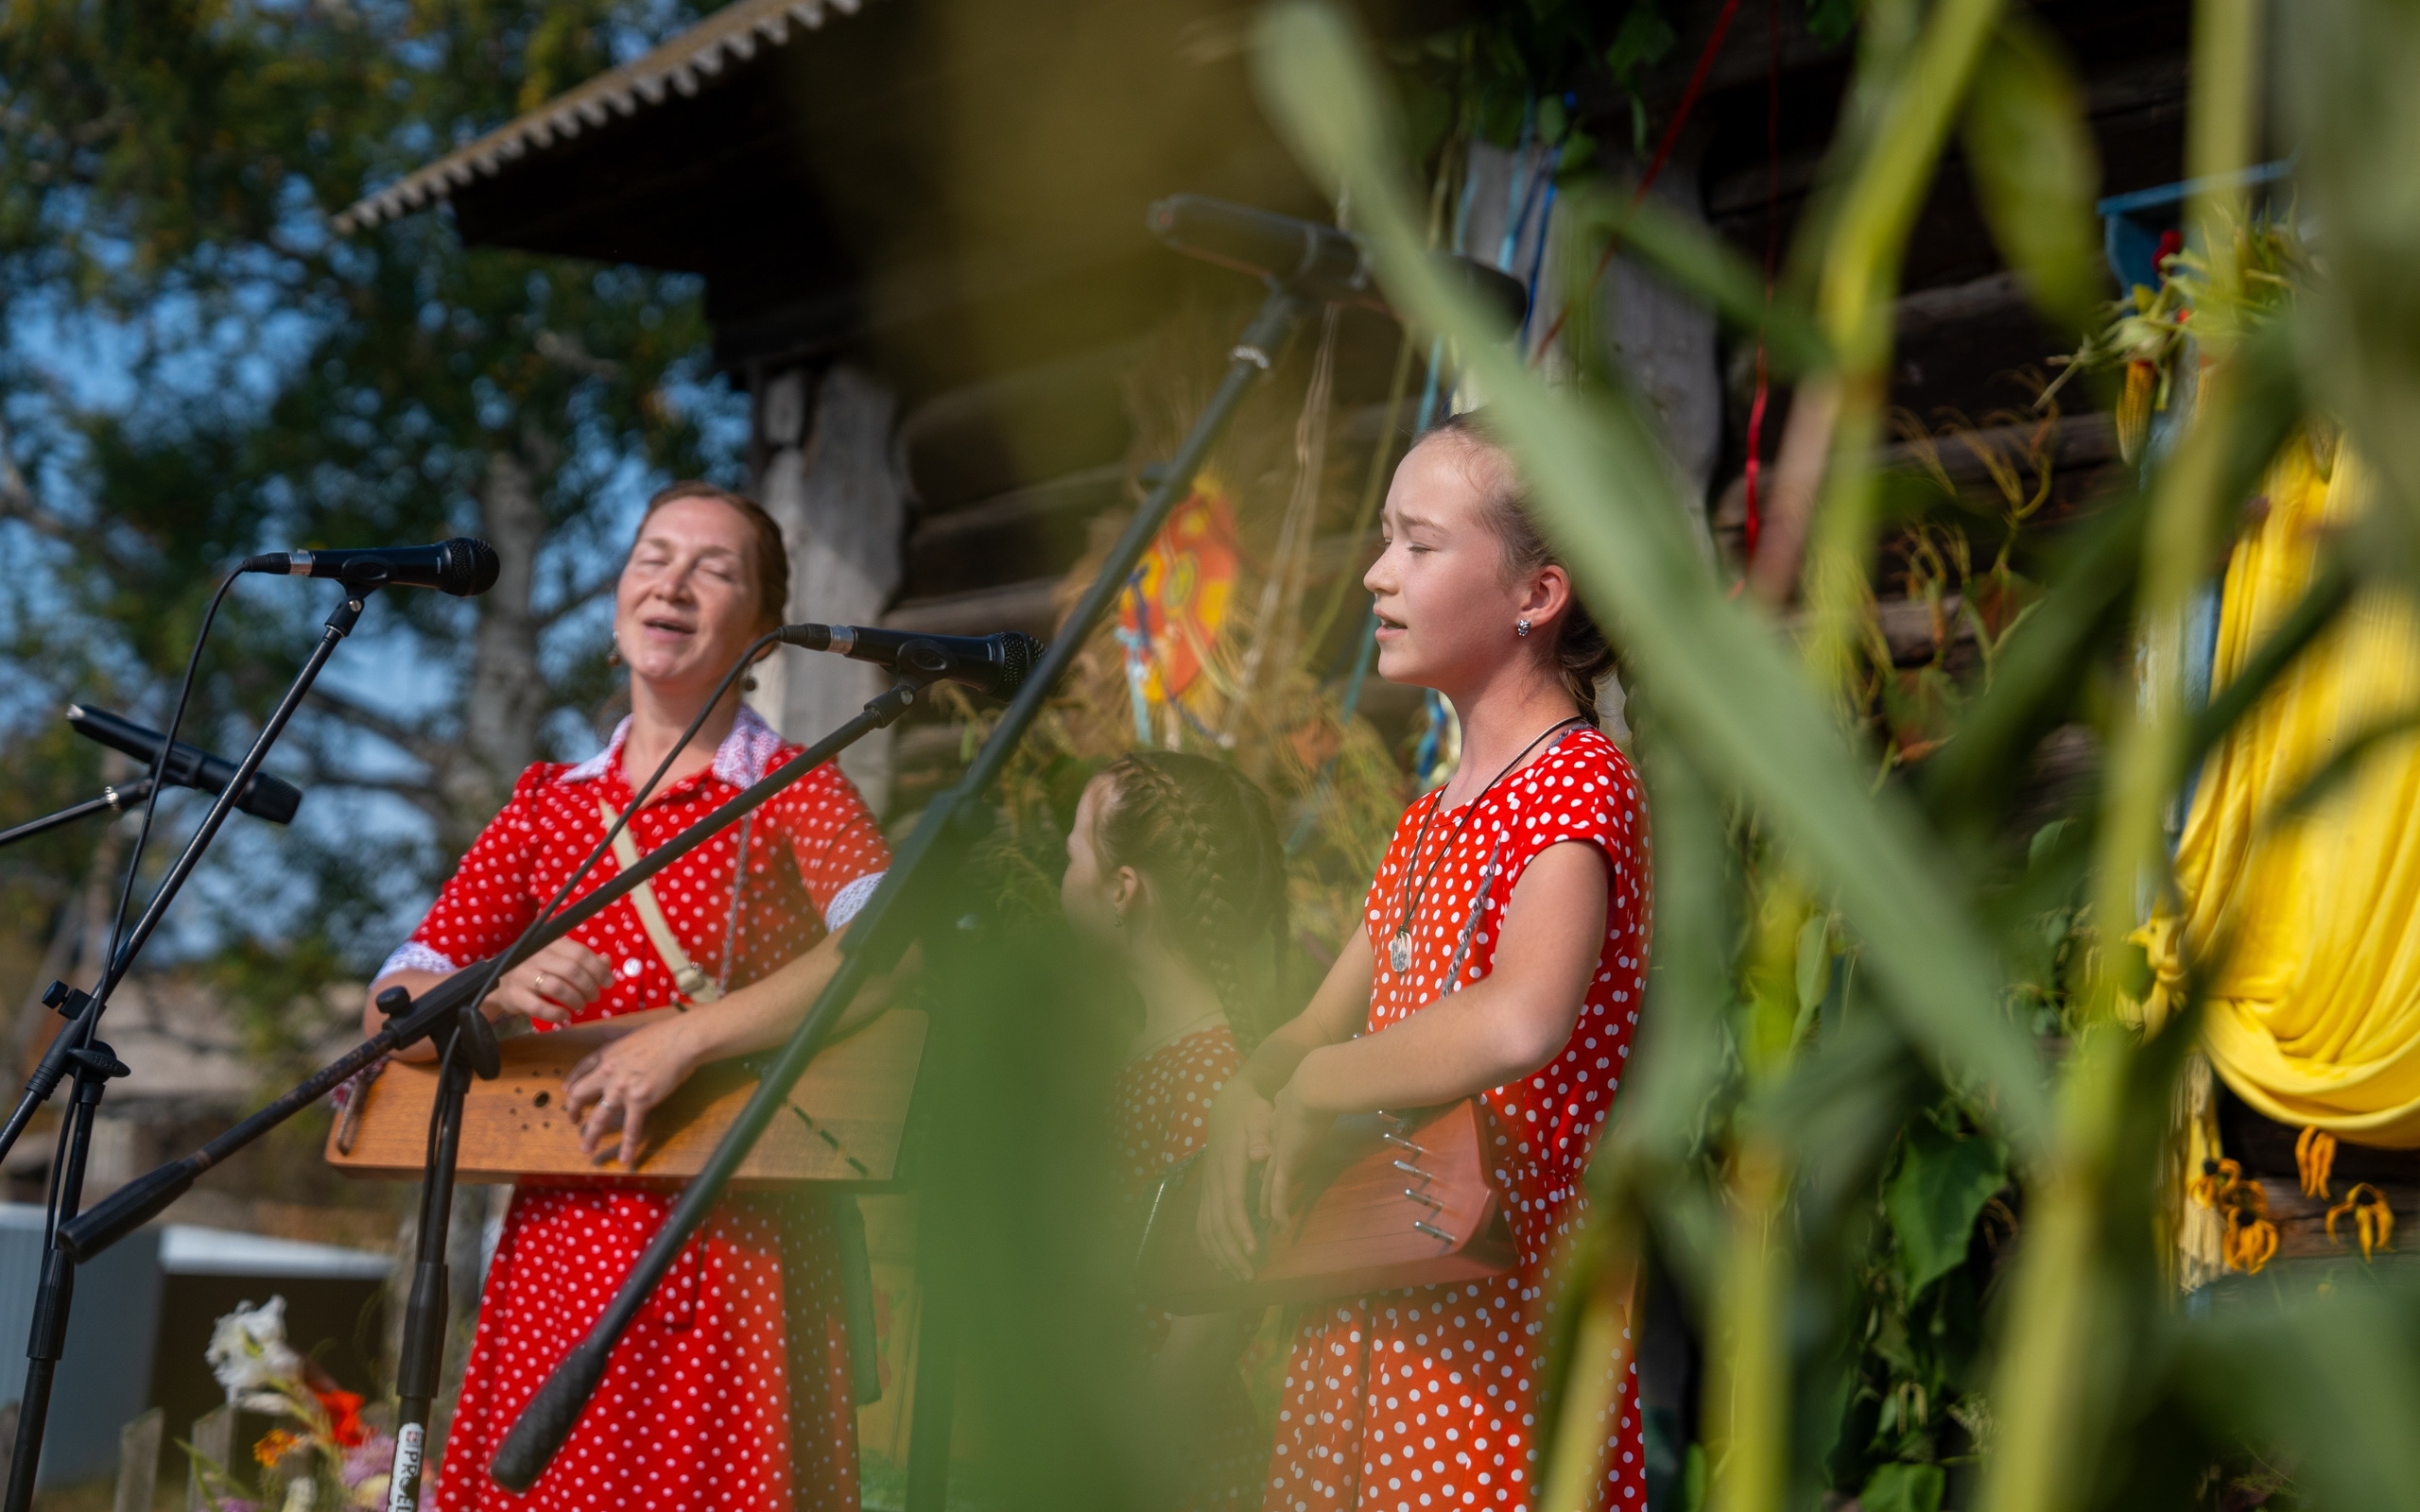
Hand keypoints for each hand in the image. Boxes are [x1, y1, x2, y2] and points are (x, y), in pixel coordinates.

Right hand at [491, 940, 611, 1026]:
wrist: (499, 985)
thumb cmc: (536, 971)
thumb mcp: (558, 960)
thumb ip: (582, 960)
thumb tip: (606, 961)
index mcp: (550, 944)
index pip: (580, 953)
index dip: (598, 969)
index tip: (608, 982)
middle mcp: (536, 956)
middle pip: (571, 970)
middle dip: (589, 986)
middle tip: (595, 997)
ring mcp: (523, 975)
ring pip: (557, 987)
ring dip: (575, 999)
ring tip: (581, 1005)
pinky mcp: (515, 995)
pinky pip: (539, 1007)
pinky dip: (557, 1014)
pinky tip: (565, 1016)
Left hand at [563, 1017, 698, 1168]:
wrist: (680, 1042)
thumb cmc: (661, 1034)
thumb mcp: (630, 1032)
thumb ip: (616, 1036)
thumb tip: (609, 1032)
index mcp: (605, 1055)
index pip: (580, 1070)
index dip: (572, 1082)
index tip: (567, 1092)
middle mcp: (607, 1074)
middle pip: (579, 1096)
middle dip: (572, 1111)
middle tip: (573, 1121)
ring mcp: (622, 1090)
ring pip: (599, 1118)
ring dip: (590, 1136)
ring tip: (586, 1149)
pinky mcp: (640, 1102)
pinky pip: (631, 1128)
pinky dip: (628, 1145)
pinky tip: (625, 1159)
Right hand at [1196, 1078, 1271, 1282]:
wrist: (1229, 1105)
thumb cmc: (1251, 1113)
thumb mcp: (1260, 1117)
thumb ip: (1261, 1137)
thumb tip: (1261, 1155)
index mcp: (1229, 1168)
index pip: (1232, 1204)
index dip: (1240, 1229)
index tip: (1253, 1251)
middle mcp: (1214, 1182)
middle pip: (1216, 1224)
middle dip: (1231, 1252)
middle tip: (1249, 1275)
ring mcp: (1207, 1188)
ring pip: (1207, 1227)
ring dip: (1220, 1254)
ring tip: (1238, 1275)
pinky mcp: (1207, 1192)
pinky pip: (1202, 1223)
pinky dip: (1209, 1246)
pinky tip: (1220, 1263)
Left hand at [1261, 1080, 1335, 1234]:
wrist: (1313, 1086)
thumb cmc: (1321, 1084)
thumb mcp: (1317, 1092)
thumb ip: (1319, 1099)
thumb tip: (1332, 1095)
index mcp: (1283, 1120)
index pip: (1276, 1144)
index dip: (1272, 1160)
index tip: (1270, 1172)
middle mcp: (1277, 1138)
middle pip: (1268, 1168)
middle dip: (1265, 1186)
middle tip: (1262, 1204)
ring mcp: (1279, 1151)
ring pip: (1270, 1184)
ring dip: (1268, 1204)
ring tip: (1267, 1220)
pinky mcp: (1285, 1162)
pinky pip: (1279, 1192)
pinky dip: (1279, 1209)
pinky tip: (1280, 1223)